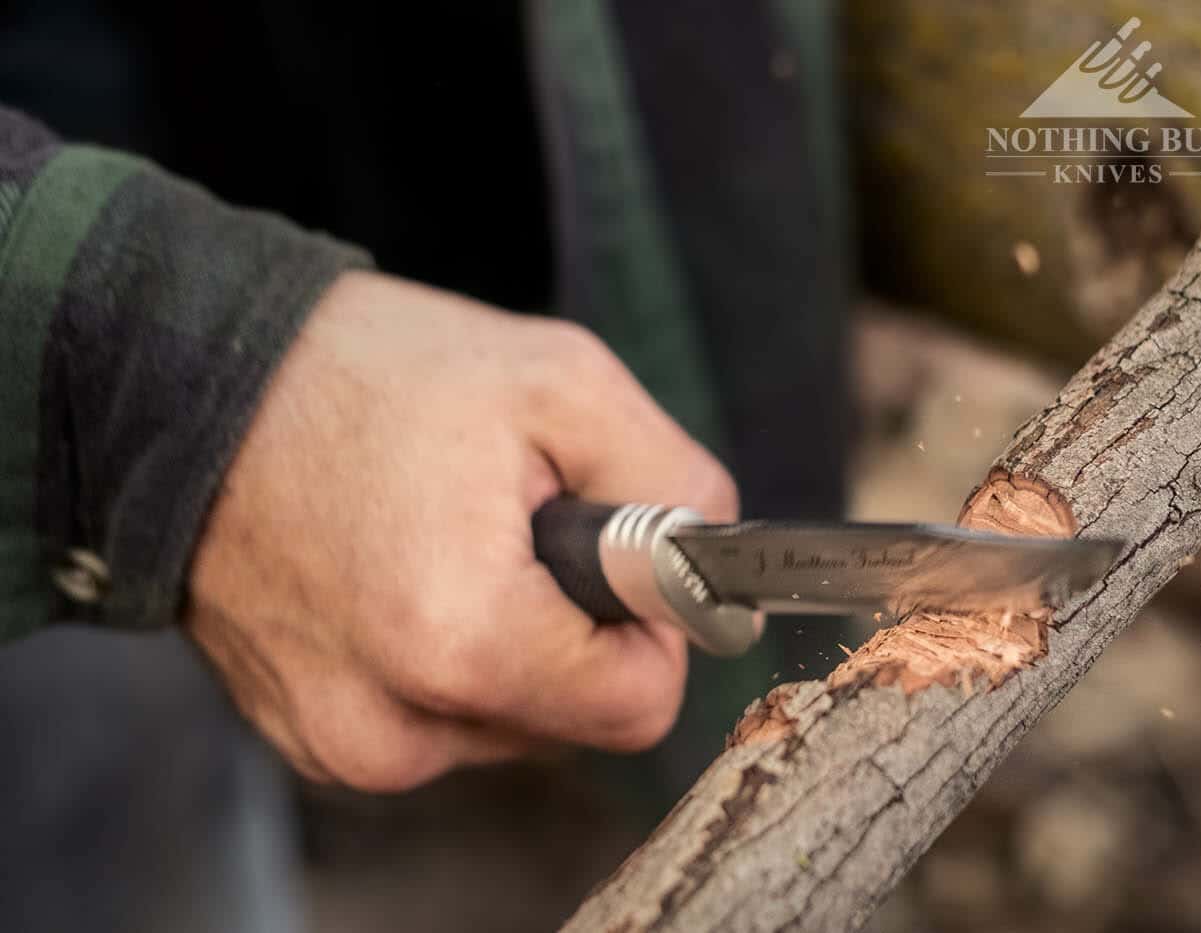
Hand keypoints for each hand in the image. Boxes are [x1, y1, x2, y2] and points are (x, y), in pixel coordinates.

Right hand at [185, 271, 736, 791]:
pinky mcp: (310, 738)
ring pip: (508, 723)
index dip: (652, 626)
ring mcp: (342, 744)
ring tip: (442, 539)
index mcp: (462, 643)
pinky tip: (398, 573)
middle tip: (511, 525)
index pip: (640, 705)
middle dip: (573, 627)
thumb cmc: (363, 374)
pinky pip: (436, 721)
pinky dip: (444, 656)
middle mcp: (395, 726)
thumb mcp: (559, 383)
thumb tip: (720, 565)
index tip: (615, 558)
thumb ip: (674, 483)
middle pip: (574, 718)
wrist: (188, 385)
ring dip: (508, 641)